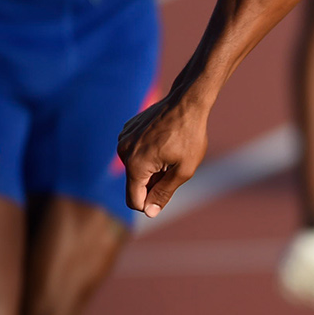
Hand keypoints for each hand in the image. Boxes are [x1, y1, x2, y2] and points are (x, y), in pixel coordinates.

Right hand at [118, 93, 208, 217]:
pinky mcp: (128, 130)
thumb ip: (164, 193)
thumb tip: (149, 213)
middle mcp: (123, 151)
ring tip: (170, 152)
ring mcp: (123, 138)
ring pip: (135, 168)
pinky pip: (135, 152)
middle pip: (135, 184)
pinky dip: (148, 154)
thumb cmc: (189, 135)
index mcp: (135, 164)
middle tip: (174, 166)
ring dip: (151, 168)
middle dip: (153, 183)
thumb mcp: (183, 170)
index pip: (134, 200)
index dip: (151, 204)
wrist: (188, 101)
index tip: (168, 193)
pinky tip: (164, 141)